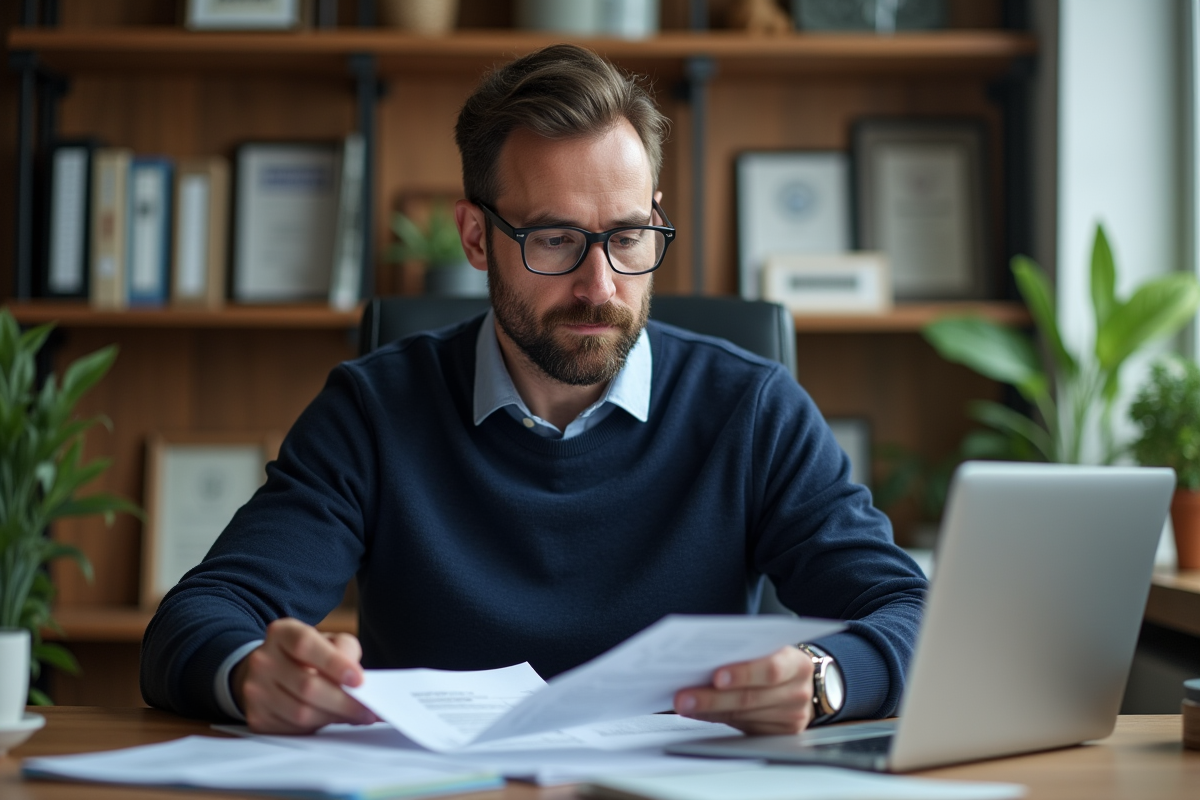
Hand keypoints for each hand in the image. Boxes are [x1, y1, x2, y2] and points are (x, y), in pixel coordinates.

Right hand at [232, 617, 377, 733]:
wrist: (266, 671)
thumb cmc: (305, 656)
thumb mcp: (326, 641)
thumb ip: (344, 650)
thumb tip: (359, 679)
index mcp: (282, 633)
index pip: (306, 645)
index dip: (334, 663)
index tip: (359, 680)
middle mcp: (263, 660)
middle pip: (306, 686)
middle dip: (344, 702)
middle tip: (369, 710)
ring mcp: (255, 690)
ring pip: (301, 712)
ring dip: (334, 717)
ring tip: (356, 716)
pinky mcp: (256, 717)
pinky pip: (293, 728)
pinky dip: (319, 726)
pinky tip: (332, 719)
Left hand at [673, 646, 814, 734]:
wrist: (798, 681)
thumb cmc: (776, 658)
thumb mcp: (769, 649)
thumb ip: (744, 654)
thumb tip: (700, 663)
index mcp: (796, 663)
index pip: (771, 669)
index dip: (743, 673)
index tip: (716, 676)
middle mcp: (797, 691)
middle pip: (750, 698)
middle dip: (712, 698)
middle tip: (683, 697)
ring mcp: (791, 716)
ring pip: (743, 716)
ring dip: (708, 710)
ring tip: (684, 704)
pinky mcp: (780, 733)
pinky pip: (743, 727)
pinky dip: (716, 718)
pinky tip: (698, 712)